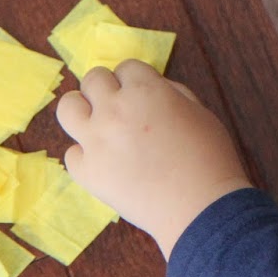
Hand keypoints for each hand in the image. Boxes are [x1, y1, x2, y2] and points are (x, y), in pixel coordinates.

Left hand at [57, 60, 250, 258]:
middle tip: (122, 110)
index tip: (144, 97)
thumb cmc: (210, 158)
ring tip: (98, 125)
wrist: (201, 209)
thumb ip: (171, 93)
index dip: (136, 81)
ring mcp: (96, 142)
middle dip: (108, 90)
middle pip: (93, 79)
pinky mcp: (87, 172)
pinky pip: (72, 154)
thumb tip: (149, 89)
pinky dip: (86, 156)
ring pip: (67, 107)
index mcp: (146, 90)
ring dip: (82, 111)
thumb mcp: (200, 112)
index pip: (126, 67)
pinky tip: (106, 163)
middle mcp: (114, 110)